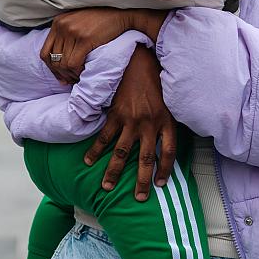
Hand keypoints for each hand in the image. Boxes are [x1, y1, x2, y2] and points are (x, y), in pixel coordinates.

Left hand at [40, 8, 129, 84]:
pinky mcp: (85, 39)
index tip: (61, 77)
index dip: (51, 69)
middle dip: (62, 74)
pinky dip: (77, 72)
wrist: (120, 15)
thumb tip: (57, 64)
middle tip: (70, 81)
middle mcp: (62, 26)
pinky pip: (74, 64)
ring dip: (71, 74)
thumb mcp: (76, 23)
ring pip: (63, 64)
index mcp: (57, 22)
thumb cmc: (100, 21)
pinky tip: (84, 72)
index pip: (45, 53)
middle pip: (53, 60)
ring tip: (78, 77)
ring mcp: (73, 32)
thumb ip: (64, 36)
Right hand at [84, 46, 176, 198]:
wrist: (138, 59)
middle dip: (141, 181)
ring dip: (113, 172)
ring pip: (122, 153)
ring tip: (106, 187)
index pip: (168, 152)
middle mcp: (149, 124)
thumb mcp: (170, 99)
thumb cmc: (156, 78)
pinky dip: (95, 150)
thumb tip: (168, 136)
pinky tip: (88, 162)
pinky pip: (104, 137)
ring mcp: (131, 121)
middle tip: (139, 198)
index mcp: (166, 121)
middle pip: (146, 159)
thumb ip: (169, 118)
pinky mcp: (116, 114)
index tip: (161, 184)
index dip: (165, 170)